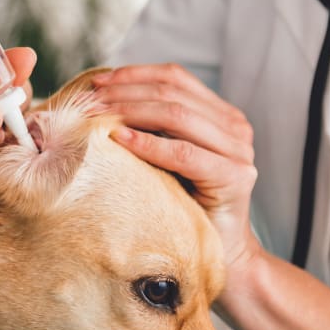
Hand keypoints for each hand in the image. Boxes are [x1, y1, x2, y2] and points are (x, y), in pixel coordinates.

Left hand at [92, 64, 261, 279]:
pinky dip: (150, 144)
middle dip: (126, 91)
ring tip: (100, 115)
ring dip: (132, 112)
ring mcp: (239, 151)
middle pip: (173, 92)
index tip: (97, 80)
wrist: (223, 255)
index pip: (175, 77)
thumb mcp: (169, 159)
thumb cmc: (188, 208)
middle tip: (91, 99)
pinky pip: (184, 153)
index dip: (135, 74)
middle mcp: (236, 127)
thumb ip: (154, 129)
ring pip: (178, 116)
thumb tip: (102, 100)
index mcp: (222, 115)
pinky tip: (121, 139)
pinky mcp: (235, 177)